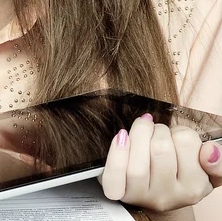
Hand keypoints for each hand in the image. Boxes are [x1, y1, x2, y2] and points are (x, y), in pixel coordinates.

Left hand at [100, 114, 221, 210]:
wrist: (156, 191)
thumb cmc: (179, 171)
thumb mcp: (204, 168)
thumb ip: (217, 160)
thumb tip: (210, 151)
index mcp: (194, 187)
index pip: (187, 143)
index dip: (179, 131)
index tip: (176, 137)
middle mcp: (170, 196)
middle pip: (160, 150)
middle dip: (156, 130)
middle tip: (156, 132)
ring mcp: (143, 196)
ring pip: (138, 165)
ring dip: (137, 135)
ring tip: (140, 130)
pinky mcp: (121, 193)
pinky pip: (115, 175)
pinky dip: (116, 153)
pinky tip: (122, 137)